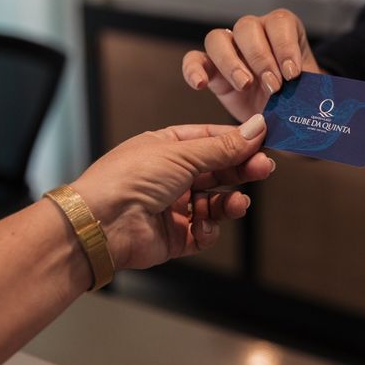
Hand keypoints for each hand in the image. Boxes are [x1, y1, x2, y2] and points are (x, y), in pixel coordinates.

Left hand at [69, 114, 273, 270]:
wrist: (101, 224)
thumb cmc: (129, 179)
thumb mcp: (182, 154)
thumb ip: (224, 146)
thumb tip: (256, 128)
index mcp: (167, 147)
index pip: (211, 140)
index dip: (238, 142)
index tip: (263, 141)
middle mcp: (170, 176)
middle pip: (217, 171)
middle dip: (241, 170)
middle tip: (264, 168)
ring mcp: (172, 206)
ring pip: (214, 203)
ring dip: (229, 202)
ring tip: (237, 204)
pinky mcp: (173, 236)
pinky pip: (203, 232)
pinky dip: (208, 229)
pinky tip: (202, 224)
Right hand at [182, 9, 322, 120]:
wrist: (285, 118)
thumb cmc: (299, 100)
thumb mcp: (310, 94)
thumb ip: (310, 93)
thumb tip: (315, 103)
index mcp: (283, 31)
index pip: (279, 23)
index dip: (285, 46)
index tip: (293, 74)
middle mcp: (255, 34)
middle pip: (247, 26)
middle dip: (261, 57)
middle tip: (273, 85)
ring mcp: (229, 49)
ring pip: (218, 38)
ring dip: (231, 62)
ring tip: (245, 86)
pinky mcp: (210, 69)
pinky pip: (194, 59)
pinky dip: (193, 69)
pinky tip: (200, 85)